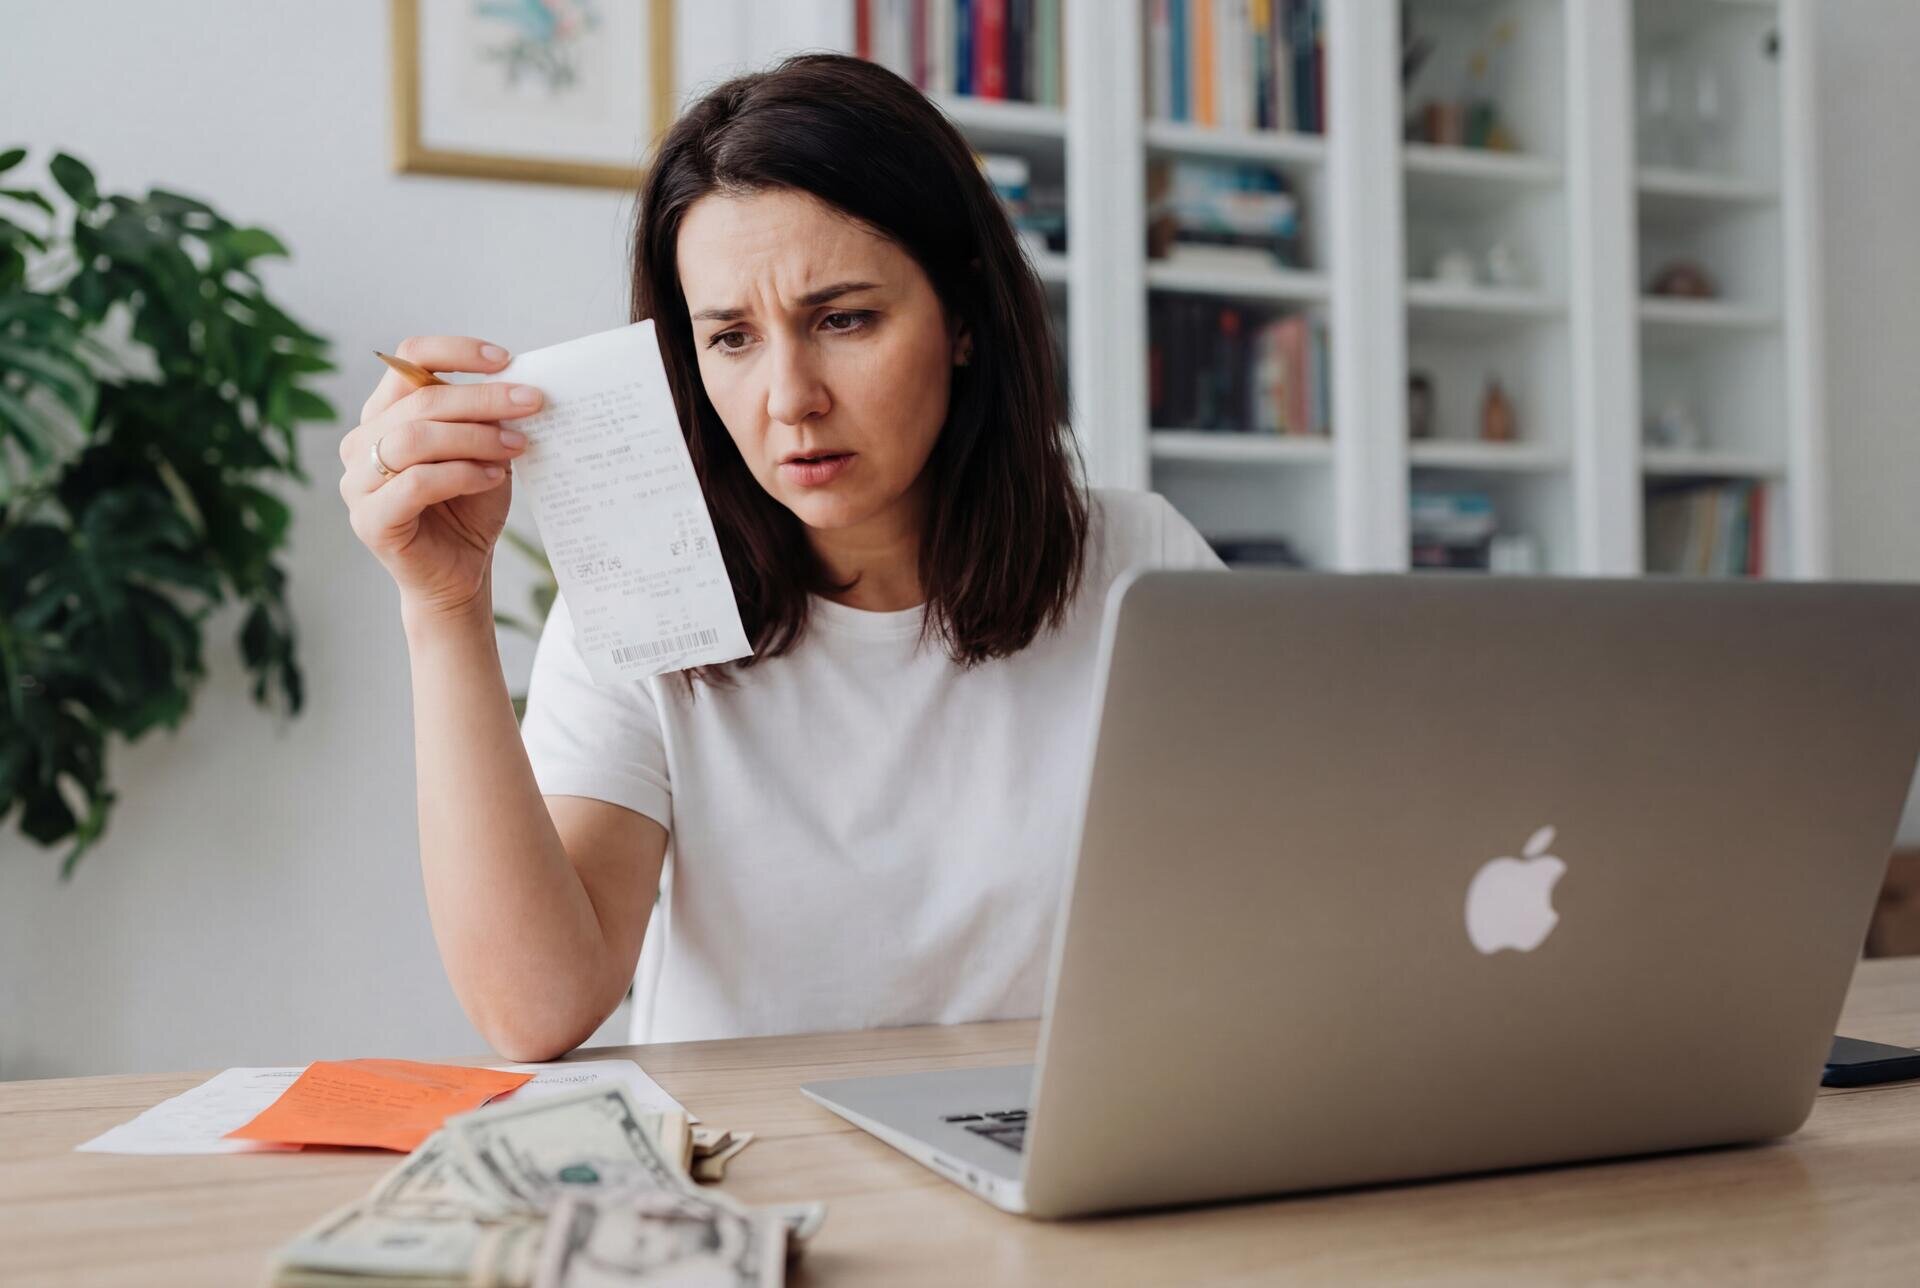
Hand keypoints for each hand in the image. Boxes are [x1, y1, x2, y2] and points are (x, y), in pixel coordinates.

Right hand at [338, 336, 542, 620]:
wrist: (461, 575)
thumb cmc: (470, 510)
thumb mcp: (485, 453)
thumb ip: (487, 419)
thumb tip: (518, 383)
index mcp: (385, 414)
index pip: (407, 360)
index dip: (455, 352)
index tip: (504, 359)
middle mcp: (362, 442)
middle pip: (419, 400)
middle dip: (483, 399)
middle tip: (531, 403)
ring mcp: (358, 481)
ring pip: (414, 438)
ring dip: (473, 437)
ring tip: (516, 445)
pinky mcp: (370, 519)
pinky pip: (416, 482)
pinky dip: (461, 474)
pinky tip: (493, 477)